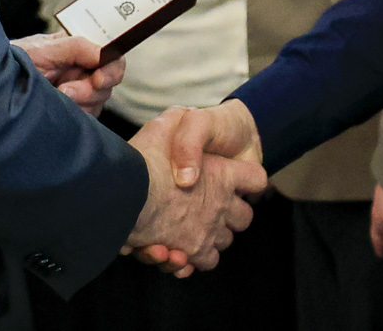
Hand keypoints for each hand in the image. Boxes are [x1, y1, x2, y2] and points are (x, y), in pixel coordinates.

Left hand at [13, 32, 123, 116]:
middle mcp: (83, 69)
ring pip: (99, 101)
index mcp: (80, 48)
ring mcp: (79, 91)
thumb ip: (75, 46)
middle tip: (66, 91)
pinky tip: (57, 110)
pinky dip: (75, 115)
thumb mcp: (42, 49)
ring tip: (56, 97)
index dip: (111, 68)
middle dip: (90, 89)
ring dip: (80, 103)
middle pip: (109, 81)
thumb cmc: (14, 61)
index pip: (111, 55)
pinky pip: (87, 117)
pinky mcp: (72, 111)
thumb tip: (102, 53)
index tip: (98, 79)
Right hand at [123, 105, 266, 275]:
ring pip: (224, 240)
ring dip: (210, 238)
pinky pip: (206, 261)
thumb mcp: (165, 126)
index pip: (256, 179)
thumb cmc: (145, 159)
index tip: (233, 181)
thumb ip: (180, 125)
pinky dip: (195, 260)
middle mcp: (223, 204)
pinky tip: (177, 251)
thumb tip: (185, 121)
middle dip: (229, 216)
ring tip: (186, 231)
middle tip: (204, 210)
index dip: (248, 179)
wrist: (127, 194)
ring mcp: (211, 230)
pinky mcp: (195, 252)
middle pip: (243, 217)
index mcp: (224, 173)